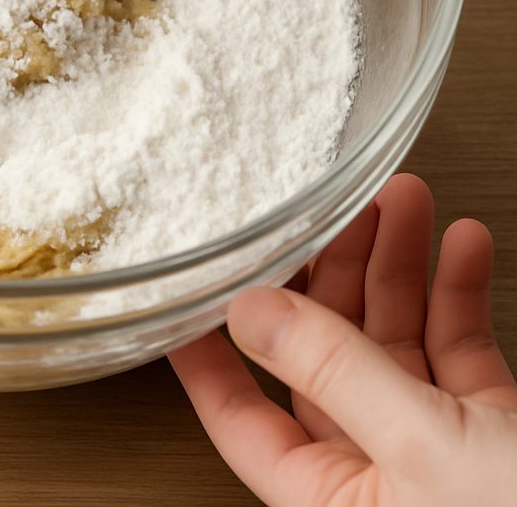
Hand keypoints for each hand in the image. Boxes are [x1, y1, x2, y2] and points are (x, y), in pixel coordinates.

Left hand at [168, 174, 516, 506]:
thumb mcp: (427, 453)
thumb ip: (336, 376)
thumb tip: (250, 312)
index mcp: (330, 499)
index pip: (238, 416)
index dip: (206, 350)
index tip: (192, 284)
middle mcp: (372, 474)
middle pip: (322, 353)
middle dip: (332, 271)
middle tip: (335, 207)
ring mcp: (432, 449)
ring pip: (392, 340)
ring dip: (398, 265)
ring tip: (401, 202)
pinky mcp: (489, 433)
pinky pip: (458, 352)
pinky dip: (458, 294)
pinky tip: (458, 245)